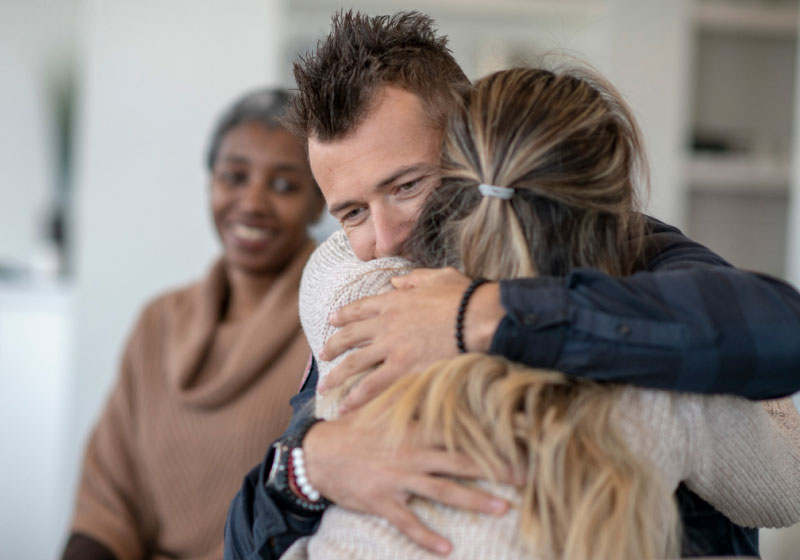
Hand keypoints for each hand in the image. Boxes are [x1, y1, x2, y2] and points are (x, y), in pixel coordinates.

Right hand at [302, 413, 510, 555]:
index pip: (458, 431)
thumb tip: (435, 377)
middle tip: (525, 476)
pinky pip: (408, 522)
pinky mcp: (382, 501)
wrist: (318, 453)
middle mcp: (411, 454)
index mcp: (414, 430)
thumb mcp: (381, 408)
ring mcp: (397, 479)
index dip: (487, 432)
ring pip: (442, 491)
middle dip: (494, 469)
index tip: (515, 436)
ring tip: (501, 508)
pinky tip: (447, 549)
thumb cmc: (354, 429)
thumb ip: (409, 397)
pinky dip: (427, 536)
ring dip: (473, 501)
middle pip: (459, 462)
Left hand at [319, 268, 503, 411]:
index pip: (360, 308)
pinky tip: (344, 407)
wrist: (476, 316)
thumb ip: (413, 279)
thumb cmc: (463, 296)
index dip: (343, 315)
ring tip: (323, 386)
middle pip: (349, 336)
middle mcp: (385, 323)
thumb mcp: (437, 277)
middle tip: (322, 353)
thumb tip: (396, 280)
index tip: (332, 320)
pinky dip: (355, 398)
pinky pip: (372, 386)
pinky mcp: (402, 368)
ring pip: (353, 363)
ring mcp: (391, 347)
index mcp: (393, 300)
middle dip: (332, 345)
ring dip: (335, 376)